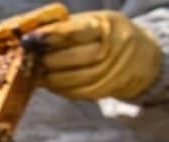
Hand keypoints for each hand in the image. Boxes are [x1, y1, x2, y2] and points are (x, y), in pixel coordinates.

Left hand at [30, 10, 161, 99]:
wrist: (140, 56)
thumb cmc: (106, 35)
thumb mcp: (92, 22)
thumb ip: (64, 27)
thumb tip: (28, 35)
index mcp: (107, 26)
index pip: (75, 32)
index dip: (50, 36)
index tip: (28, 39)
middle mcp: (112, 49)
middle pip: (74, 57)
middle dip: (47, 59)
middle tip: (28, 58)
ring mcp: (110, 72)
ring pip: (74, 78)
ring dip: (49, 76)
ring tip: (33, 71)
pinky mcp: (104, 90)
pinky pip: (76, 92)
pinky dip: (58, 88)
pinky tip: (47, 82)